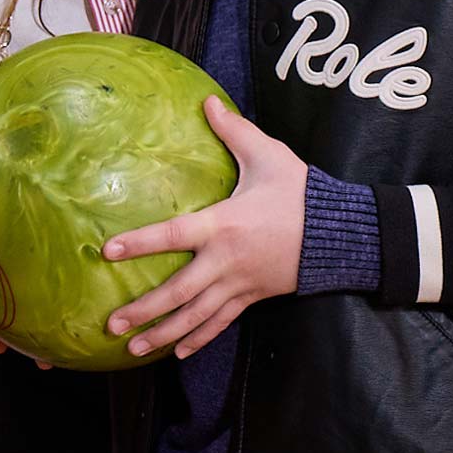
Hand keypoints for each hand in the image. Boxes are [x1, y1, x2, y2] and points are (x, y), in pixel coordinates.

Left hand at [102, 96, 305, 359]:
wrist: (345, 235)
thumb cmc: (302, 193)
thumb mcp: (268, 155)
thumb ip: (233, 130)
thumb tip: (207, 100)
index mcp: (223, 224)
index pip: (172, 235)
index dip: (139, 243)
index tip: (107, 251)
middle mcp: (226, 261)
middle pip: (178, 292)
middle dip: (143, 310)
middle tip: (111, 324)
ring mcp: (240, 284)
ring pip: (196, 316)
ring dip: (163, 334)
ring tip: (133, 351)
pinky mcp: (253, 297)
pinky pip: (221, 323)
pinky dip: (198, 339)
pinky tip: (177, 353)